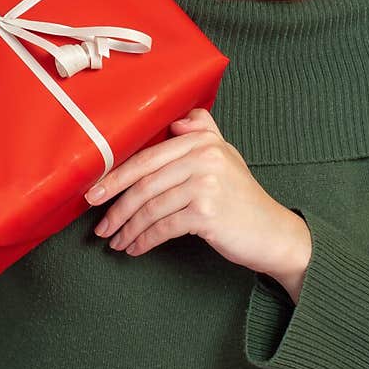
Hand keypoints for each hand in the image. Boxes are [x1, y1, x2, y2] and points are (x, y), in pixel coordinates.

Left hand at [85, 107, 311, 291]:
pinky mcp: (206, 212)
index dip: (117, 175)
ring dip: (128, 228)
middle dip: (116, 204)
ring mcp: (206, 184)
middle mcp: (203, 156)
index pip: (148, 156)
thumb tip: (176, 119)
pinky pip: (163, 227)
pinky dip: (144, 241)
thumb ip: (203, 132)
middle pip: (145, 181)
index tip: (95, 191)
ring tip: (115, 241)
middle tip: (98, 223)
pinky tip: (135, 249)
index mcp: (202, 140)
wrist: (273, 232)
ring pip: (151, 207)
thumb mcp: (225, 156)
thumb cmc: (242, 197)